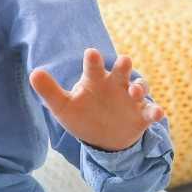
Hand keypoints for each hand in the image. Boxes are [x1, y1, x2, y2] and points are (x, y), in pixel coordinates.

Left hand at [30, 49, 164, 151]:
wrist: (104, 138)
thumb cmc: (83, 115)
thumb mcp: (64, 106)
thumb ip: (50, 91)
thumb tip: (34, 73)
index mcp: (96, 80)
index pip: (94, 67)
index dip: (93, 60)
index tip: (91, 53)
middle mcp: (116, 85)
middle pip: (121, 70)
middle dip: (123, 66)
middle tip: (124, 61)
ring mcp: (131, 100)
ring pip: (140, 88)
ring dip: (140, 88)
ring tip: (136, 92)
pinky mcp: (142, 115)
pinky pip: (151, 112)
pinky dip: (155, 111)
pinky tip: (158, 113)